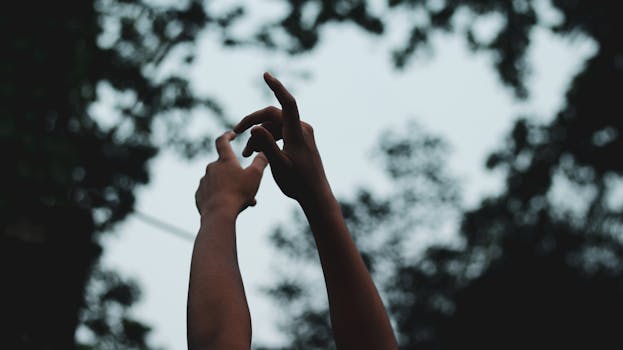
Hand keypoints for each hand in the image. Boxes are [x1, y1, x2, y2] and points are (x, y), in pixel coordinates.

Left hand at [195, 131, 267, 215]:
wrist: (219, 214)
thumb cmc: (239, 193)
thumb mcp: (255, 176)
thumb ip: (261, 162)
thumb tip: (264, 152)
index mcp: (225, 161)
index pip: (222, 141)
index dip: (227, 136)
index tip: (232, 134)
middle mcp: (211, 168)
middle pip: (225, 167)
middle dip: (237, 175)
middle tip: (249, 187)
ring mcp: (204, 181)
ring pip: (220, 183)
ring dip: (231, 188)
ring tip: (244, 201)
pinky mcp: (199, 195)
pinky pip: (212, 193)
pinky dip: (221, 198)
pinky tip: (229, 207)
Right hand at [234, 72, 330, 204]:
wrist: (316, 196)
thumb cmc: (298, 183)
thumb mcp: (278, 165)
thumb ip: (266, 145)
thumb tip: (254, 128)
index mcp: (297, 132)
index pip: (287, 103)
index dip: (277, 87)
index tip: (265, 75)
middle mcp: (301, 129)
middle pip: (273, 115)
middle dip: (254, 121)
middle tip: (236, 132)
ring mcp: (302, 135)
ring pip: (274, 126)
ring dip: (258, 136)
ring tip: (246, 154)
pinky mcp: (300, 142)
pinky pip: (280, 134)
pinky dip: (267, 140)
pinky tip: (256, 154)